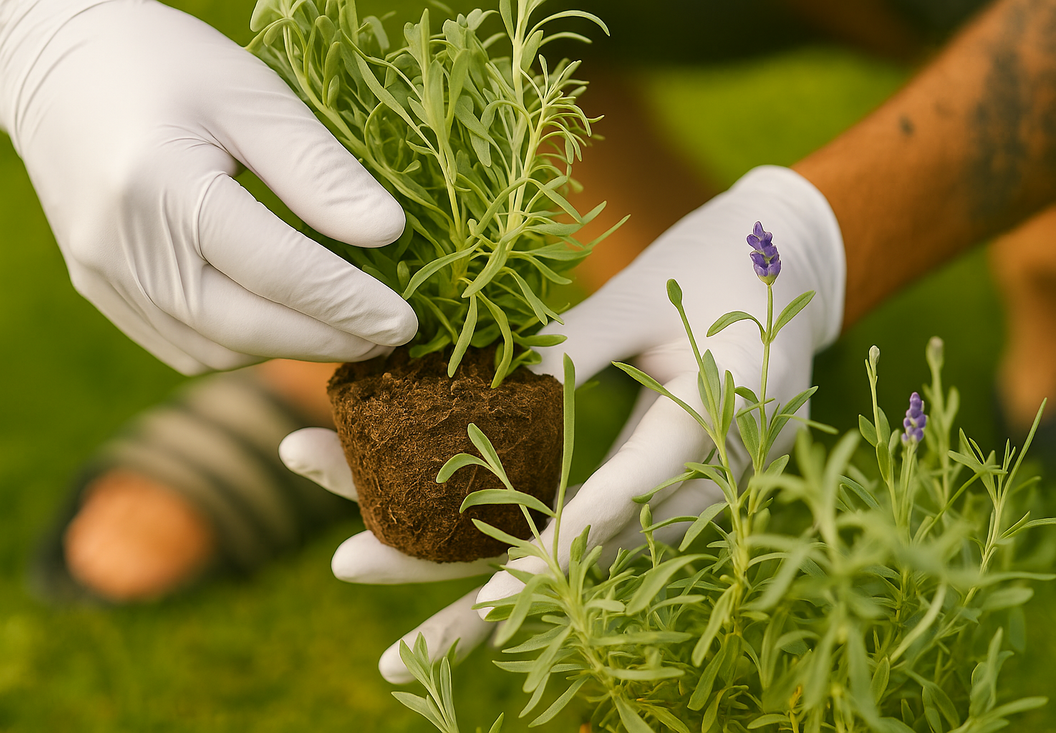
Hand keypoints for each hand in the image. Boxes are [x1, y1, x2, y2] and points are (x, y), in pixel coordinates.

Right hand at [0, 0, 416, 372]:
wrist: (55, 65)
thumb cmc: (166, 65)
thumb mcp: (252, 97)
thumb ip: (319, 170)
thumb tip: (389, 233)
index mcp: (160, 186)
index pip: (277, 270)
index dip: (348, 304)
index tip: (406, 322)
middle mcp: (122, 247)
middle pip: (244, 326)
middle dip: (327, 341)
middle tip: (388, 339)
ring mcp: (103, 276)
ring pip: (213, 348)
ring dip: (287, 347)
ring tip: (345, 330)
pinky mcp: (98, 289)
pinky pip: (181, 345)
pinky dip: (242, 343)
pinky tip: (283, 322)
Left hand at [280, 166, 845, 682]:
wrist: (799, 261)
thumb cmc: (721, 262)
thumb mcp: (644, 292)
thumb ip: (569, 341)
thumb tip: (465, 382)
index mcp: (717, 419)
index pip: (629, 495)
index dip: (559, 549)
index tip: (490, 602)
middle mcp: (716, 475)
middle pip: (599, 556)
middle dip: (497, 602)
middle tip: (397, 662)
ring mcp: (706, 489)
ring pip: (602, 557)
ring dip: (511, 589)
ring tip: (424, 641)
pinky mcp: (687, 486)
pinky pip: (616, 532)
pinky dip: (551, 556)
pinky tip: (481, 576)